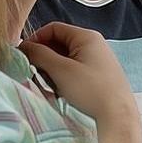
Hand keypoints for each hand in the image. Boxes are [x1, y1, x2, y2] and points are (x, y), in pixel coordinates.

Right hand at [19, 22, 138, 131]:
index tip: (25, 55)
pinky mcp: (98, 74)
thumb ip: (39, 54)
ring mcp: (97, 59)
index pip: (53, 28)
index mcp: (87, 37)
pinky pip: (74, 69)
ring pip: (65, 57)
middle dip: (44, 57)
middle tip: (36, 73)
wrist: (117, 115)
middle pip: (59, 43)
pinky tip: (62, 91)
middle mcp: (94, 44)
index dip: (36, 39)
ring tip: (52, 85)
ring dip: (53, 69)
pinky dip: (63, 77)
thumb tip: (24, 46)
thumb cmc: (91, 90)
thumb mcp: (60, 70)